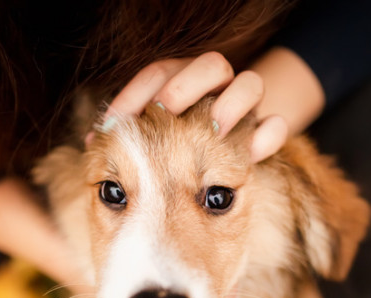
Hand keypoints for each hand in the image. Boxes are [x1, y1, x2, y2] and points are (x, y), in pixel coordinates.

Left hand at [90, 52, 288, 162]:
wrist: (221, 161)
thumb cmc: (171, 149)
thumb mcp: (146, 139)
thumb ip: (125, 135)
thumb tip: (93, 140)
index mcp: (182, 80)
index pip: (158, 72)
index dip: (134, 94)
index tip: (114, 124)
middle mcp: (215, 87)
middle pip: (211, 64)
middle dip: (185, 85)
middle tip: (165, 111)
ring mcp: (243, 107)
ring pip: (250, 83)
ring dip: (232, 102)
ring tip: (215, 129)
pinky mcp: (265, 132)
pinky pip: (277, 125)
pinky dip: (267, 135)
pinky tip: (253, 152)